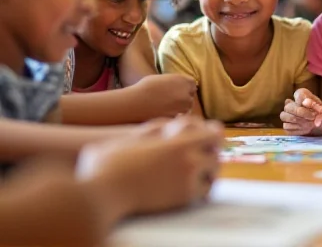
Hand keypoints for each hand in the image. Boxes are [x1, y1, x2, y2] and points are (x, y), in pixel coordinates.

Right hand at [76, 117, 222, 215]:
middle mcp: (188, 158)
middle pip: (217, 151)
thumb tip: (167, 126)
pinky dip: (200, 189)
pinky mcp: (183, 198)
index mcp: (177, 140)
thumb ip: (155, 129)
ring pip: (213, 171)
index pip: (213, 131)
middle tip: (202, 158)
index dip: (211, 134)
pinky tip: (189, 190)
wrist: (102, 193)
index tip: (208, 139)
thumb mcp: (133, 136)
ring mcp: (187, 178)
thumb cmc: (109, 164)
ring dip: (207, 171)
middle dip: (211, 153)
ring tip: (196, 174)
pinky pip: (204, 192)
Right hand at [132, 74, 196, 118]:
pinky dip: (175, 115)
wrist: (136, 103)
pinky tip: (165, 113)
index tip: (180, 90)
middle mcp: (186, 93)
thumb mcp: (162, 79)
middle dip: (184, 97)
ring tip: (168, 107)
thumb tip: (177, 85)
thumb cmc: (145, 88)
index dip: (186, 87)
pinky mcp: (178, 117)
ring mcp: (183, 106)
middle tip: (173, 100)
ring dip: (181, 107)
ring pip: (187, 107)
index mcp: (183, 80)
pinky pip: (180, 116)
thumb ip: (173, 82)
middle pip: (191, 96)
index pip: (192, 83)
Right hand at [281, 89, 321, 135]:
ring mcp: (288, 114)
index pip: (299, 94)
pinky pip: (286, 126)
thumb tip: (316, 112)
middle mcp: (293, 103)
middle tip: (313, 118)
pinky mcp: (287, 125)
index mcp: (303, 95)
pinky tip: (306, 130)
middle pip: (288, 106)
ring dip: (298, 121)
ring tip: (310, 125)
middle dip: (301, 113)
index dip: (308, 102)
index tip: (318, 109)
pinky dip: (297, 129)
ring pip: (284, 116)